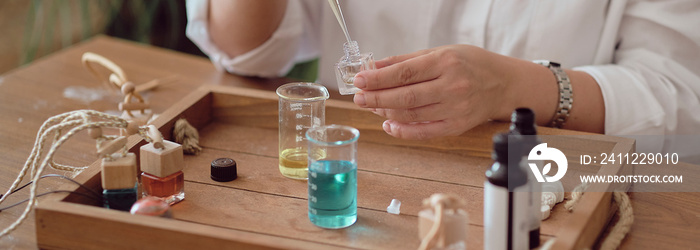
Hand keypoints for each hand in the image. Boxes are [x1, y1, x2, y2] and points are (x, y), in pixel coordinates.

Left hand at [352, 44, 555, 139]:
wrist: (504, 84)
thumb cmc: (472, 64)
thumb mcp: (440, 52)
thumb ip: (407, 61)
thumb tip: (375, 66)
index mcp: (446, 62)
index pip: (404, 73)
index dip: (378, 79)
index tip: (360, 80)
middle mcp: (451, 86)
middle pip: (405, 97)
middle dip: (377, 98)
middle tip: (359, 97)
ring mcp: (455, 108)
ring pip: (412, 115)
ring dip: (386, 112)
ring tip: (372, 108)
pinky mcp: (456, 126)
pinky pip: (424, 132)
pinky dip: (403, 130)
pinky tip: (389, 124)